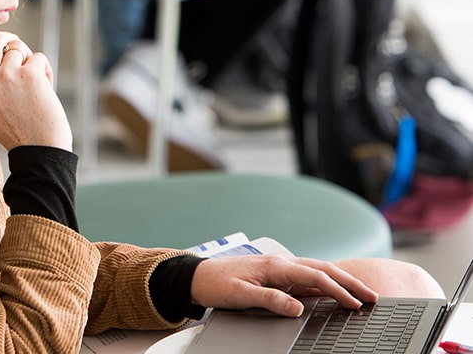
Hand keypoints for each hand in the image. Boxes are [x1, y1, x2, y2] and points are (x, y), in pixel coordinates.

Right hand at [0, 32, 72, 151]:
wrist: (38, 149)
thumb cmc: (13, 130)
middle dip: (8, 39)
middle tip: (17, 47)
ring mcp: (7, 75)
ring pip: (18, 47)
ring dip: (29, 59)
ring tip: (33, 81)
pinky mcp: (30, 74)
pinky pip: (38, 57)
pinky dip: (45, 70)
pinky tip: (45, 88)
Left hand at [191, 255, 378, 316]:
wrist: (198, 275)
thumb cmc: (217, 283)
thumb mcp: (240, 295)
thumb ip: (269, 300)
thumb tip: (296, 307)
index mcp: (275, 266)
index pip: (315, 277)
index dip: (339, 290)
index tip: (357, 303)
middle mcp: (281, 264)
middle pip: (323, 271)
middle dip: (350, 283)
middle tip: (373, 297)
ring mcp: (280, 268)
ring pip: (317, 272)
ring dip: (341, 282)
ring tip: (361, 294)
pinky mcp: (276, 274)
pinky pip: (306, 277)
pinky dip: (326, 283)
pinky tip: (334, 291)